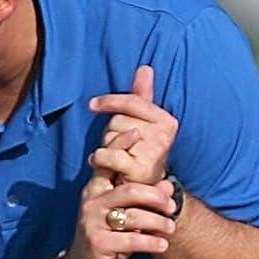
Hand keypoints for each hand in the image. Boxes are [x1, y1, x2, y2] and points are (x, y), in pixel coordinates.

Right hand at [66, 172, 176, 258]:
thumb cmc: (110, 237)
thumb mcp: (126, 213)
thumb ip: (146, 197)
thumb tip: (169, 184)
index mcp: (96, 190)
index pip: (116, 168)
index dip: (135, 164)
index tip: (156, 171)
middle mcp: (91, 203)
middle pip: (131, 190)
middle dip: (157, 198)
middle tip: (172, 207)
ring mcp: (92, 223)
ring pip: (134, 216)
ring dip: (158, 222)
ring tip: (170, 228)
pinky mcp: (97, 244)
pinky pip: (132, 240)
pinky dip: (151, 242)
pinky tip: (162, 245)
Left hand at [88, 65, 178, 185]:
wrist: (144, 191)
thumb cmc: (139, 154)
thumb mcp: (142, 124)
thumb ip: (142, 97)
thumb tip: (145, 68)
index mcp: (166, 121)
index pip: (133, 102)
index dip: (110, 101)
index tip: (92, 105)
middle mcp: (164, 135)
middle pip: (118, 121)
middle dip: (110, 132)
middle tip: (117, 146)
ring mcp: (154, 153)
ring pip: (111, 137)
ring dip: (105, 146)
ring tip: (114, 157)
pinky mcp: (140, 170)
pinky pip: (108, 154)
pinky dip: (99, 158)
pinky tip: (100, 164)